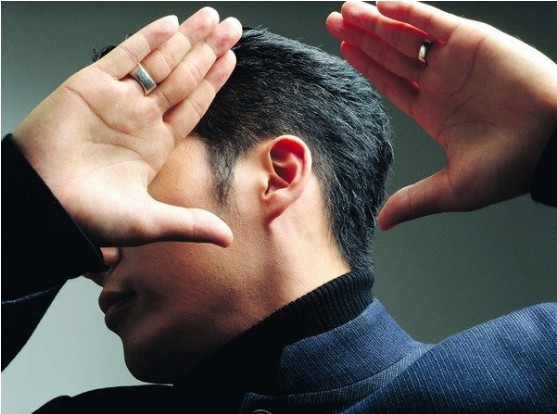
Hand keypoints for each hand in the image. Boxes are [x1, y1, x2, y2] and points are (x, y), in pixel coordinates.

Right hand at [13, 8, 241, 245]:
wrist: (39, 204)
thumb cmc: (87, 216)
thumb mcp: (148, 223)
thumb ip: (189, 224)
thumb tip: (227, 239)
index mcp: (156, 143)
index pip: (193, 105)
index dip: (213, 82)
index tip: (231, 60)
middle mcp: (141, 117)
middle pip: (183, 76)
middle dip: (209, 51)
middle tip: (233, 27)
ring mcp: (117, 99)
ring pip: (160, 62)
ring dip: (187, 39)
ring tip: (214, 19)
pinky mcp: (89, 86)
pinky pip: (124, 57)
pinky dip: (147, 40)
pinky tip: (172, 24)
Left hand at [327, 0, 556, 229]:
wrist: (553, 144)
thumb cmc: (510, 168)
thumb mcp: (452, 189)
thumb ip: (414, 200)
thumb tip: (382, 223)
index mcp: (431, 111)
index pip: (389, 83)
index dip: (365, 67)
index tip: (344, 51)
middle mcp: (439, 83)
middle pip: (390, 55)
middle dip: (361, 38)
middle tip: (332, 23)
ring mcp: (454, 61)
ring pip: (405, 36)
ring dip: (376, 23)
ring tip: (346, 12)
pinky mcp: (473, 41)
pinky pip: (434, 22)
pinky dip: (409, 13)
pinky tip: (383, 5)